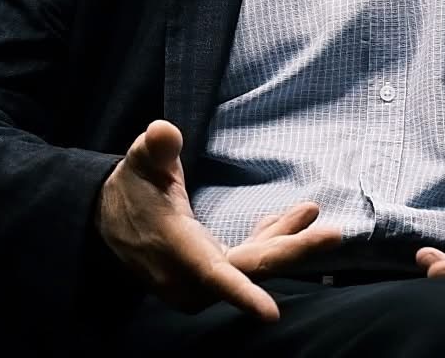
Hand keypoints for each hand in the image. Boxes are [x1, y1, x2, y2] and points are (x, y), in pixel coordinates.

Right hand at [96, 120, 344, 319]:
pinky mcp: (210, 274)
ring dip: (284, 239)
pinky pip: (246, 262)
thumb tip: (162, 131)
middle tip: (334, 233)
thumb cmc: (130, 189)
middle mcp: (191, 276)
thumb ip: (154, 149)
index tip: (270, 314)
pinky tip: (282, 219)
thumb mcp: (140, 162)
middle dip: (293, 250)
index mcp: (176, 250)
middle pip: (250, 269)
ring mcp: (202, 280)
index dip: (242, 294)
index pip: (213, 276)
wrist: (109, 220)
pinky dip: (267, 241)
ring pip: (253, 265)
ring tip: (311, 211)